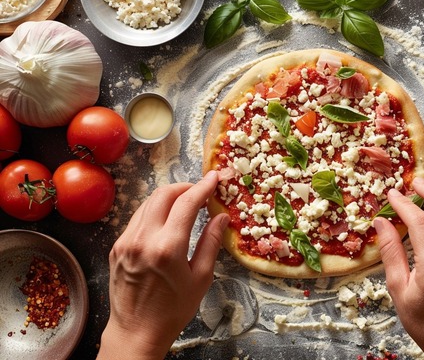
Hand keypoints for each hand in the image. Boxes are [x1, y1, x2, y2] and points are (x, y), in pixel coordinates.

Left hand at [97, 171, 228, 359]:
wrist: (136, 331)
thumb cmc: (173, 310)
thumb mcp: (201, 278)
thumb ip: (211, 243)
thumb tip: (221, 217)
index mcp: (167, 248)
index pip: (187, 203)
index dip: (203, 186)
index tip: (215, 178)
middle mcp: (143, 239)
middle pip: (164, 194)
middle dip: (185, 187)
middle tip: (202, 191)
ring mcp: (126, 241)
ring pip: (148, 202)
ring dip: (169, 197)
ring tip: (186, 203)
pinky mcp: (117, 246)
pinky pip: (138, 217)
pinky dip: (155, 211)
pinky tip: (167, 220)